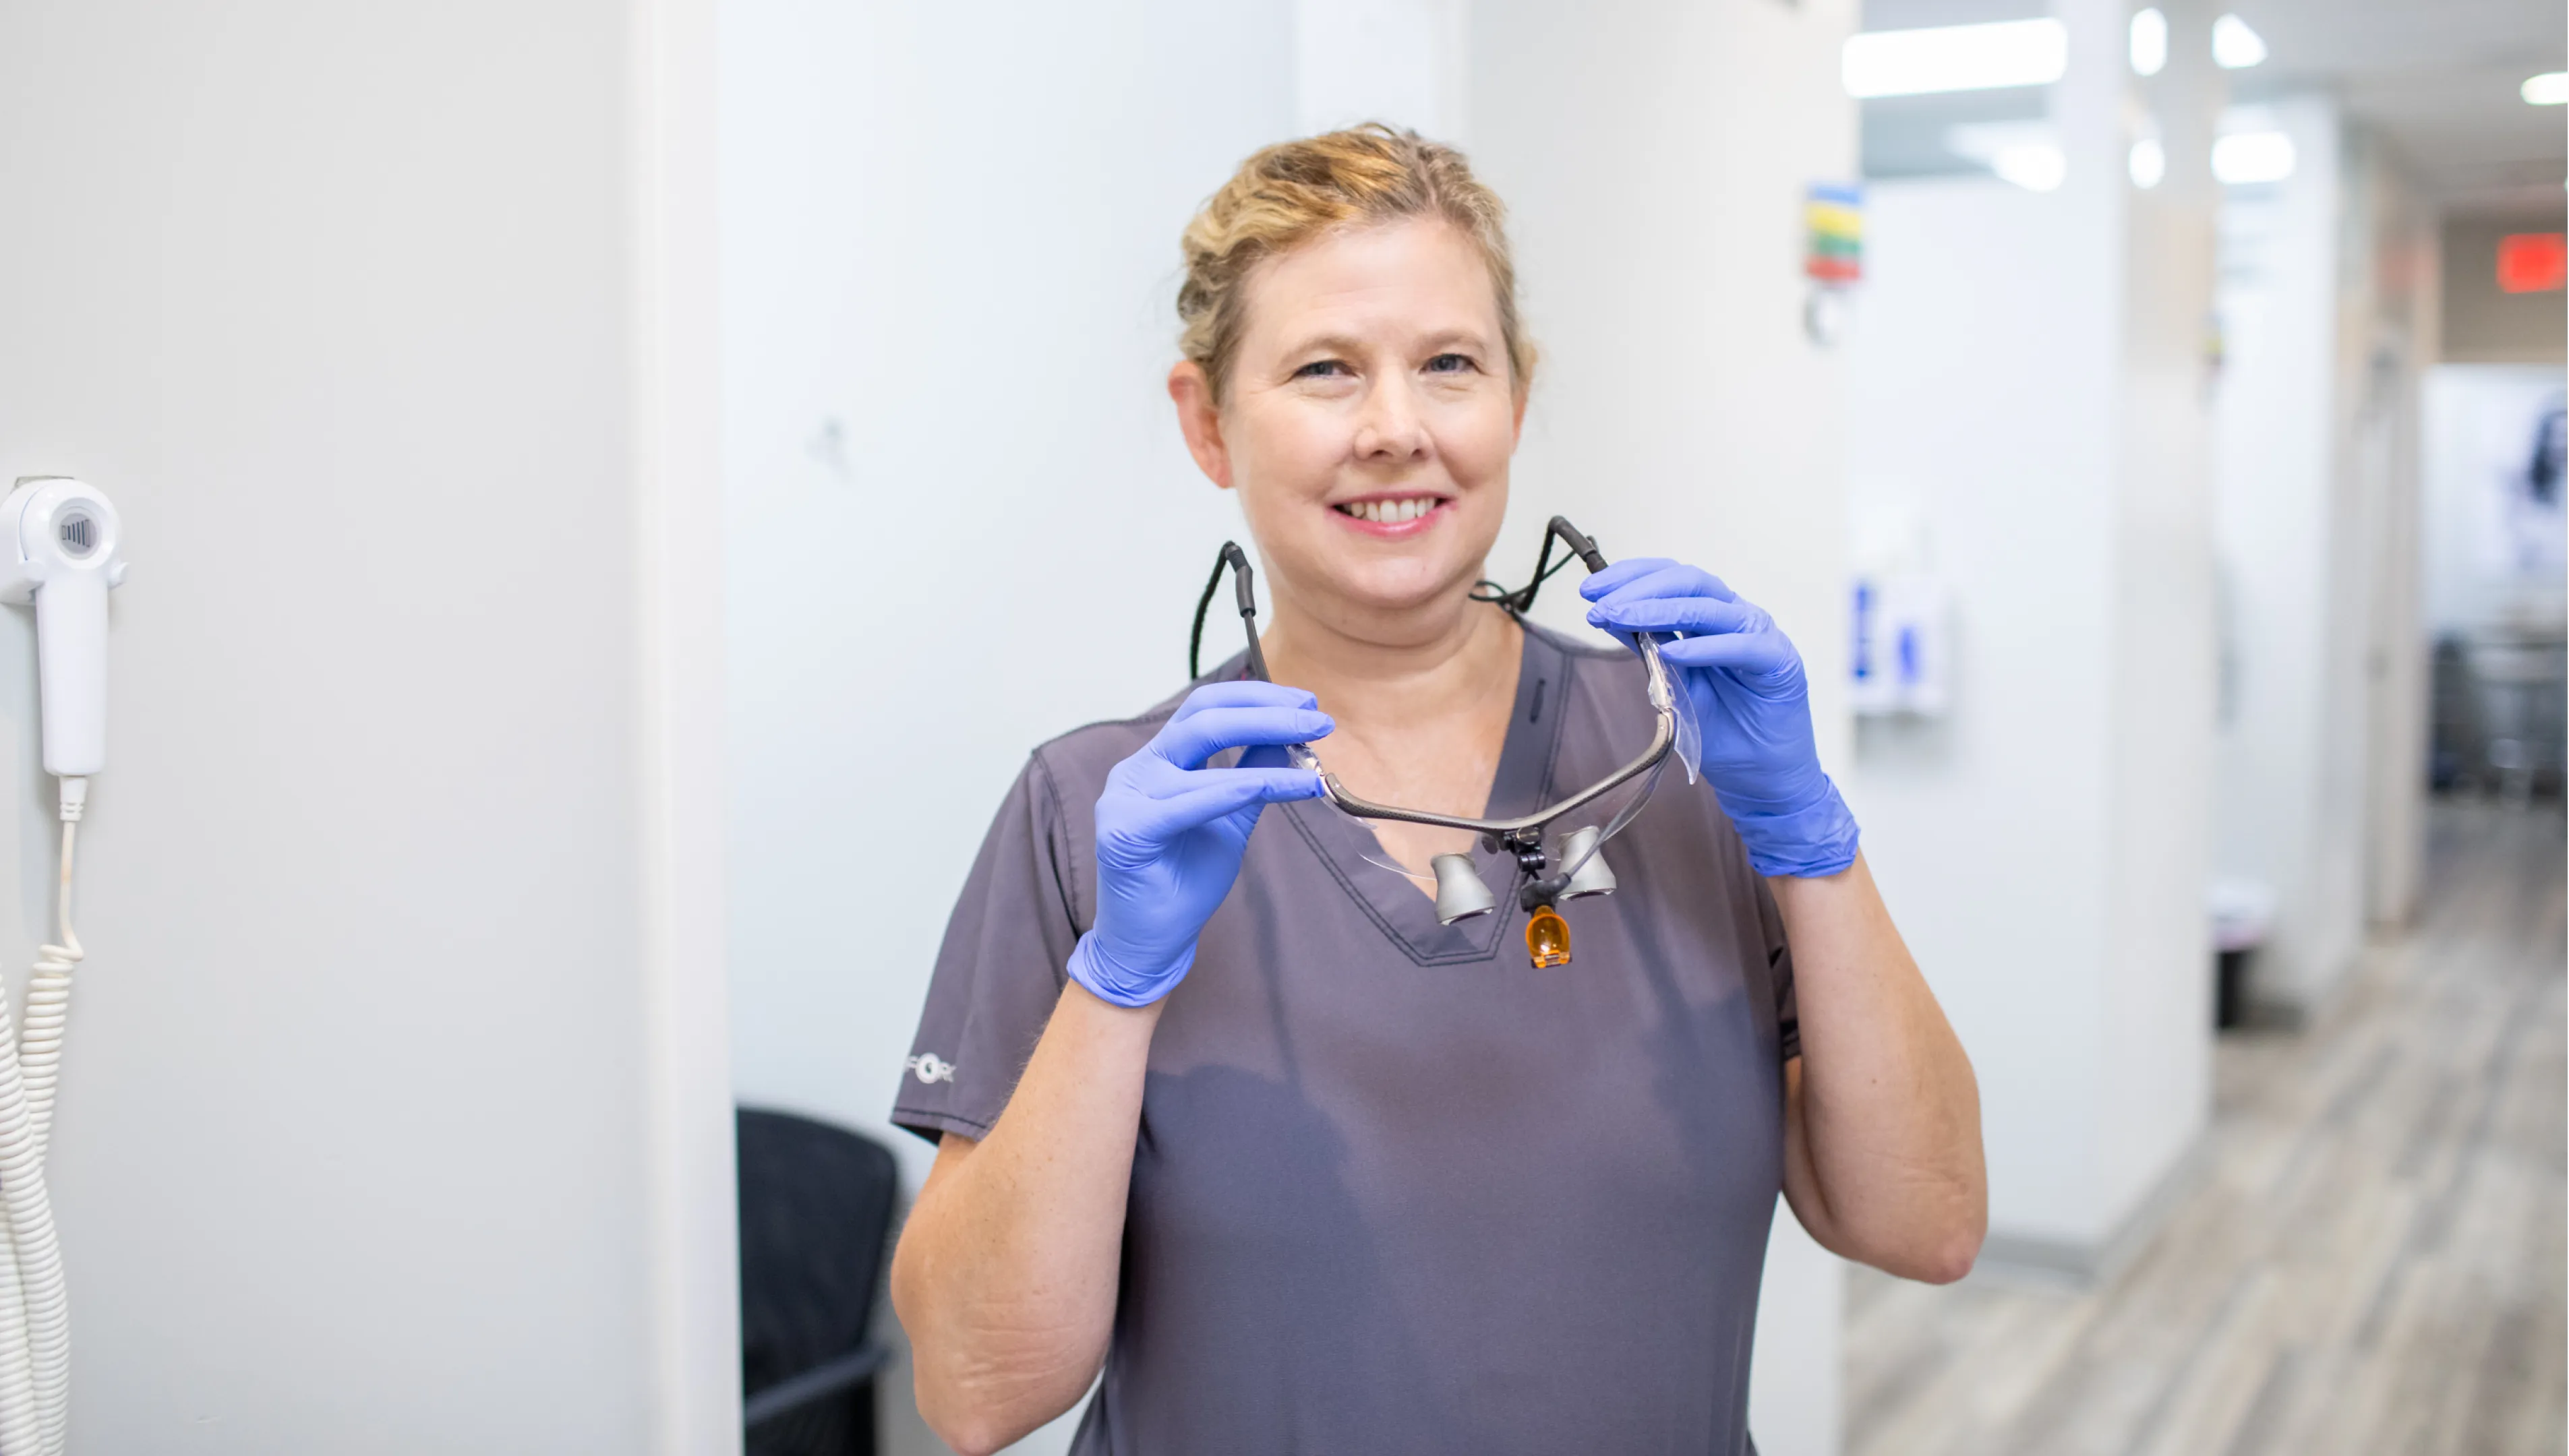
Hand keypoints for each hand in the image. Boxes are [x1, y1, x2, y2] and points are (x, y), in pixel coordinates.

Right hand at [1067, 681, 1331, 1005]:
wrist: (1149, 942)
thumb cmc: (1184, 881)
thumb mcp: (1230, 818)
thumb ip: (1252, 775)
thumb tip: (1290, 736)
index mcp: (1156, 761)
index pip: (1204, 708)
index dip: (1256, 698)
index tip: (1307, 704)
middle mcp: (1135, 770)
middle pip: (1202, 716)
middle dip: (1266, 710)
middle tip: (1317, 718)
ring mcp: (1125, 797)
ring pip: (1201, 749)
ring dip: (1266, 741)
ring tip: (1313, 754)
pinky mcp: (1126, 830)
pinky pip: (1194, 801)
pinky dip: (1246, 787)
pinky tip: (1292, 786)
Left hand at [1581, 559, 1858, 878]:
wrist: (1760, 776)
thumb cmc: (1722, 729)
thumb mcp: (1672, 684)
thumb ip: (1649, 649)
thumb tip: (1609, 616)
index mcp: (1713, 616)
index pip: (1673, 579)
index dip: (1631, 577)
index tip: (1592, 590)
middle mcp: (1738, 617)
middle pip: (1689, 582)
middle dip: (1638, 588)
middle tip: (1599, 602)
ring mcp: (1761, 636)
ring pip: (1709, 608)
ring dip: (1658, 610)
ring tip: (1619, 616)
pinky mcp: (1779, 662)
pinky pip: (1739, 646)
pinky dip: (1701, 647)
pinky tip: (1668, 651)